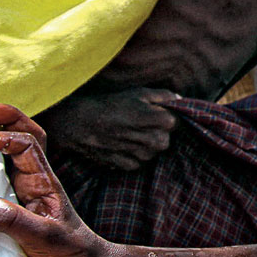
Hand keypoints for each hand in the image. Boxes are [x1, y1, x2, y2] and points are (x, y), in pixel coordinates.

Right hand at [0, 102, 114, 256]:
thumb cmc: (72, 255)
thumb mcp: (44, 240)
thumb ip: (15, 222)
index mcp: (45, 182)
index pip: (26, 144)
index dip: (1, 136)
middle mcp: (36, 182)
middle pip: (25, 138)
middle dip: (7, 118)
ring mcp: (28, 193)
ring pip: (14, 156)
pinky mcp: (19, 208)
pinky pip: (3, 178)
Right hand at [40, 88, 179, 169]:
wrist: (77, 122)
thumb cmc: (109, 104)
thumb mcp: (137, 93)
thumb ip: (162, 96)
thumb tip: (179, 99)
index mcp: (152, 118)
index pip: (174, 123)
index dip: (166, 118)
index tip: (156, 114)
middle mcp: (146, 138)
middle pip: (164, 140)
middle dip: (157, 133)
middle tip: (142, 125)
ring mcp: (134, 152)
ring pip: (152, 153)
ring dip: (145, 145)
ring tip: (130, 134)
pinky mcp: (122, 164)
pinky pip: (137, 163)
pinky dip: (133, 156)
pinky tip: (122, 144)